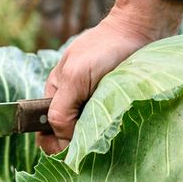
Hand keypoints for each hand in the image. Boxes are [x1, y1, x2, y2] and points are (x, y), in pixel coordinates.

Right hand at [38, 0, 182, 153]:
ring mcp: (93, 107)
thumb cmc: (102, 50)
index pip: (46, 132)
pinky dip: (108, 133)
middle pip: (66, 138)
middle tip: (91, 142)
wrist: (136, 32)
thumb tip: (62, 138)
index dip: (55, 145)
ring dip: (94, 140)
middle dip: (75, 145)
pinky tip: (116, 129)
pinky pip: (105, 129)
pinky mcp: (111, 108)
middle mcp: (72, 104)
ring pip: (87, 137)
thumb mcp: (74, 79)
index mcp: (56, 96)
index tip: (70, 149)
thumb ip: (61, 110)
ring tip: (106, 133)